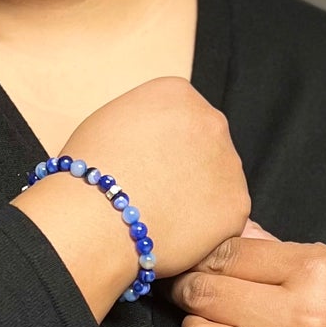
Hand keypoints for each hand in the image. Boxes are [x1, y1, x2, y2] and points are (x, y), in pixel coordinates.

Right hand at [55, 78, 251, 277]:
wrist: (94, 219)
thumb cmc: (88, 172)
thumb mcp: (109, 122)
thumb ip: (145, 122)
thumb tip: (154, 141)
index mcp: (177, 93)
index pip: (182, 114)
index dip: (164, 143)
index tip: (146, 162)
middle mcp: (211, 120)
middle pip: (207, 143)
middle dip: (188, 165)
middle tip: (157, 191)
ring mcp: (229, 163)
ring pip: (219, 181)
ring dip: (198, 196)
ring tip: (161, 215)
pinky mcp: (237, 204)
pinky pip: (224, 217)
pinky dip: (205, 229)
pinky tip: (175, 233)